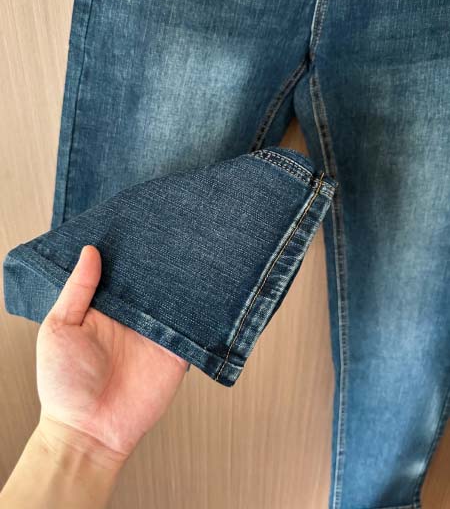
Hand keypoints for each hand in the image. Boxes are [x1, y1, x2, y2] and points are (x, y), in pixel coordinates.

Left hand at [36, 245, 187, 459]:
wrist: (89, 432)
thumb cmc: (64, 383)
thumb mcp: (59, 328)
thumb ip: (77, 290)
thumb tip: (90, 252)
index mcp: (104, 307)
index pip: (121, 271)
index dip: (130, 251)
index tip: (141, 225)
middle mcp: (132, 317)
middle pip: (152, 282)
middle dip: (161, 262)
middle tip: (174, 232)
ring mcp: (155, 334)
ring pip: (175, 300)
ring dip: (183, 284)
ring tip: (194, 253)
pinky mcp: (175, 352)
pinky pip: (192, 329)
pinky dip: (200, 314)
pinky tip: (207, 292)